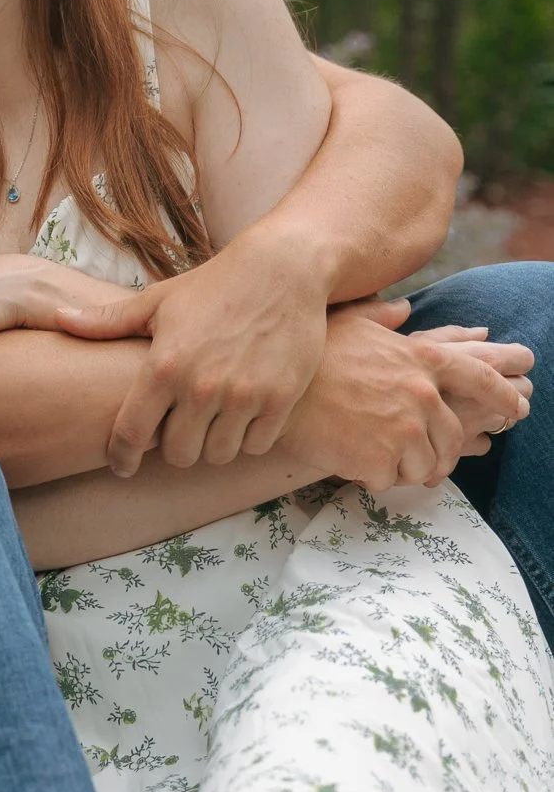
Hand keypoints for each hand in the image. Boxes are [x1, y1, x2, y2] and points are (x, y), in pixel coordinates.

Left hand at [55, 230, 332, 475]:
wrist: (283, 268)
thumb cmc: (214, 285)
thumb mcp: (158, 300)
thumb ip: (108, 321)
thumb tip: (60, 319)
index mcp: (164, 365)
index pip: (131, 435)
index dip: (122, 457)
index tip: (122, 464)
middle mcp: (201, 386)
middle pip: (178, 455)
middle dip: (173, 448)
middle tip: (177, 431)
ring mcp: (244, 396)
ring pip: (218, 455)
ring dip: (211, 445)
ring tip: (210, 423)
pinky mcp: (280, 399)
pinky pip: (255, 445)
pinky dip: (247, 438)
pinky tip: (242, 417)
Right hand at [279, 301, 532, 489]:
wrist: (274, 393)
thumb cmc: (308, 356)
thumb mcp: (351, 322)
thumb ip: (385, 318)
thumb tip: (404, 310)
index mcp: (422, 359)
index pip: (481, 379)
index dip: (504, 396)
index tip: (517, 408)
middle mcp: (423, 395)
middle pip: (452, 438)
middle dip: (440, 453)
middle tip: (420, 460)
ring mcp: (405, 431)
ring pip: (425, 466)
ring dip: (403, 467)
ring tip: (372, 455)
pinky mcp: (383, 462)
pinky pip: (392, 481)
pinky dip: (373, 476)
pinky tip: (350, 460)